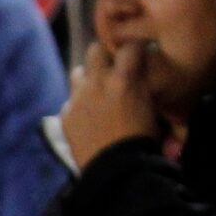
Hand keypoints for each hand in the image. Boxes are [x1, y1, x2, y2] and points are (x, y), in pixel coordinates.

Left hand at [60, 39, 162, 167]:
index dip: (134, 49)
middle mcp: (98, 82)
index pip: (129, 45)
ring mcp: (78, 98)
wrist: (117, 170)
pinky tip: (87, 119)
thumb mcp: (150, 105)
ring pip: (77, 72)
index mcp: (124, 78)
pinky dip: (78, 106)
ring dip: (87, 79)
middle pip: (94, 50)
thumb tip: (139, 70)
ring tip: (97, 92)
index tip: (137, 55)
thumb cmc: (142, 138)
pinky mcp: (65, 115)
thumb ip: (141, 82)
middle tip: (112, 70)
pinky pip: (70, 101)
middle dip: (103, 57)